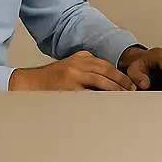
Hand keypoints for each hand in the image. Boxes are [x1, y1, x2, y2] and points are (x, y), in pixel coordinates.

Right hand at [9, 51, 135, 90]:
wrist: (28, 83)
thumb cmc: (49, 80)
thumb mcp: (69, 66)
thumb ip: (86, 67)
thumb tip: (107, 78)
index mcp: (80, 57)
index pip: (106, 65)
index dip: (120, 75)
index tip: (130, 84)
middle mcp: (78, 63)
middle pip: (107, 70)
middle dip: (122, 81)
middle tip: (133, 90)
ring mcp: (73, 74)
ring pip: (101, 80)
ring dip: (116, 89)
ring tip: (125, 97)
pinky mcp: (69, 87)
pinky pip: (89, 93)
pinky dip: (101, 98)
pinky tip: (109, 104)